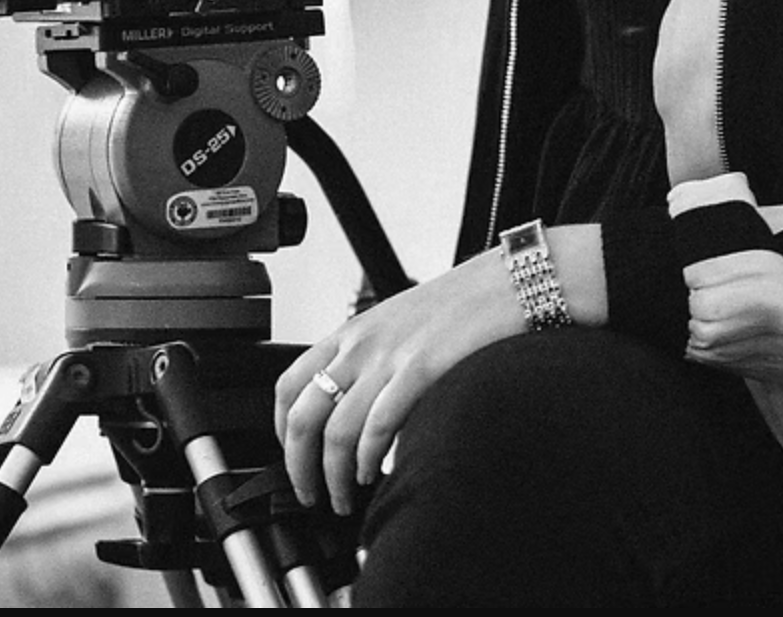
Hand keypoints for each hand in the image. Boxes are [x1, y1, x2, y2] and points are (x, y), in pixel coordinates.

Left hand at [275, 247, 524, 515]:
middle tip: (309, 493)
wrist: (502, 284)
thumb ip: (368, 361)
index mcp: (351, 332)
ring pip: (337, 431)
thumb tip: (350, 412)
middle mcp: (361, 344)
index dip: (279, 431)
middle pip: (304, 415)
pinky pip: (379, 426)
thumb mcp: (395, 325)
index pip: (289, 384)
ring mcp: (389, 357)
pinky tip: (374, 474)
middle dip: (299, 466)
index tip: (290, 457)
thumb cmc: (456, 307)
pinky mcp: (420, 369)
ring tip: (344, 497)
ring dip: (334, 477)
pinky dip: (369, 460)